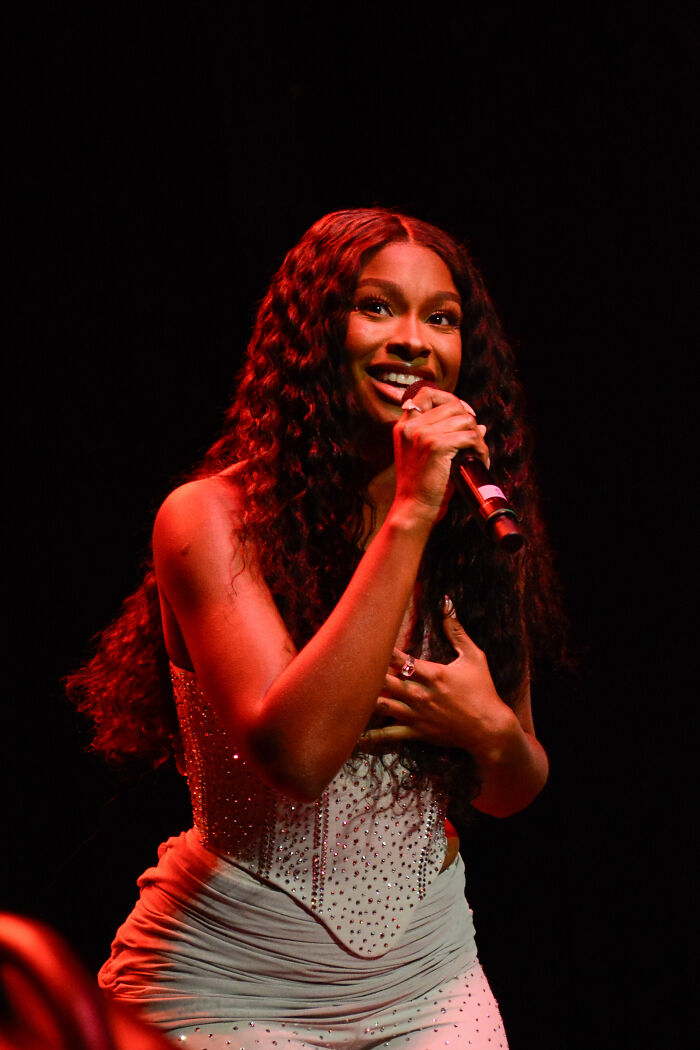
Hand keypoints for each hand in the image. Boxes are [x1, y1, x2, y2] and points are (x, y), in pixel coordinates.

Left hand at [360, 598, 513, 755]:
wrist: (489, 728)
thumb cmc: (483, 690)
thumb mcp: (474, 657)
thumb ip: (458, 632)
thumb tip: (447, 605)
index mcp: (433, 674)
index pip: (400, 659)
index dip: (381, 650)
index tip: (366, 640)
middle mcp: (421, 694)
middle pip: (385, 681)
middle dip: (367, 674)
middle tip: (347, 665)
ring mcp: (418, 715)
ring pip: (383, 705)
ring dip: (364, 699)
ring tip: (344, 693)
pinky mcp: (418, 731)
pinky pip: (390, 734)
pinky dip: (372, 735)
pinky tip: (354, 736)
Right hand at [393, 388, 489, 523]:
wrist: (414, 507)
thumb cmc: (423, 485)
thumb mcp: (427, 455)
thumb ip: (446, 435)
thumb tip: (481, 425)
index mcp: (405, 425)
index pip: (427, 393)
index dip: (450, 399)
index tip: (465, 415)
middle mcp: (411, 425)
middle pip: (453, 405)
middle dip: (470, 421)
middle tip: (476, 442)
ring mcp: (422, 434)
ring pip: (465, 420)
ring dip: (478, 437)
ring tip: (479, 454)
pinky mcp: (436, 445)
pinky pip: (471, 437)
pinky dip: (481, 449)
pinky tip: (480, 461)